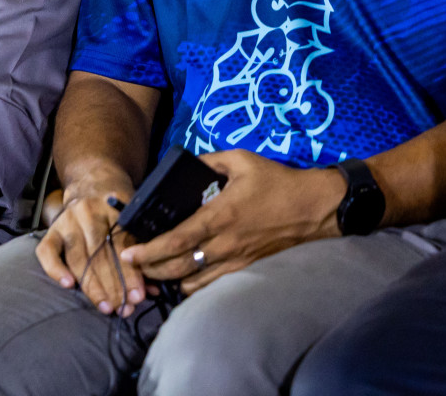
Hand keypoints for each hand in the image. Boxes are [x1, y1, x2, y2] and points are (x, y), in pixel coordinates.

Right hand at [35, 172, 143, 316]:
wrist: (92, 180)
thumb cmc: (118, 206)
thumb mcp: (133, 218)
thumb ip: (141, 250)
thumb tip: (151, 289)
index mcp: (112, 207)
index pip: (121, 245)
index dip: (130, 273)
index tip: (138, 296)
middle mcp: (87, 212)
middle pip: (100, 255)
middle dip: (114, 286)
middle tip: (124, 308)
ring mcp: (67, 220)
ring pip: (78, 258)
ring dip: (93, 286)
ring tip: (105, 307)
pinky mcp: (52, 228)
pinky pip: (48, 251)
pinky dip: (55, 269)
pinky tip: (69, 285)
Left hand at [121, 149, 343, 294]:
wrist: (317, 209)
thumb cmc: (278, 182)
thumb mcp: (240, 160)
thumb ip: (209, 160)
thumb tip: (186, 162)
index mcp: (219, 216)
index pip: (176, 240)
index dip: (149, 251)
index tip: (128, 254)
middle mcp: (224, 244)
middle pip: (178, 267)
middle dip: (150, 269)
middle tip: (132, 266)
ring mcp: (236, 260)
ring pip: (194, 281)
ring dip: (170, 279)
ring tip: (152, 271)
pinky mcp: (247, 269)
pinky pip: (213, 284)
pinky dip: (193, 284)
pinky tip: (183, 276)